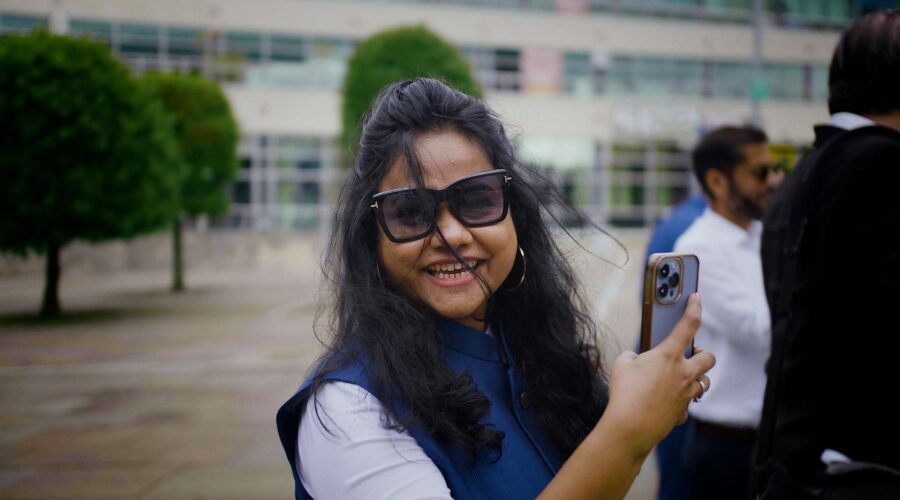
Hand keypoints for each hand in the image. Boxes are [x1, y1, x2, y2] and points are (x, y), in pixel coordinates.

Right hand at [602, 293, 714, 457]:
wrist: (630, 427)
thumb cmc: (624, 393)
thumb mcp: (621, 364)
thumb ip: (632, 356)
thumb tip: (636, 360)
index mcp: (668, 355)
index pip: (688, 325)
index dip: (695, 308)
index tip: (697, 299)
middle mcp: (683, 373)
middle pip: (708, 356)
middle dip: (702, 352)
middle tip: (690, 353)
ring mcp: (685, 394)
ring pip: (704, 382)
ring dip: (696, 377)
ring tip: (681, 378)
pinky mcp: (682, 412)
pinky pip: (688, 404)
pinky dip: (682, 400)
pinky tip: (668, 401)